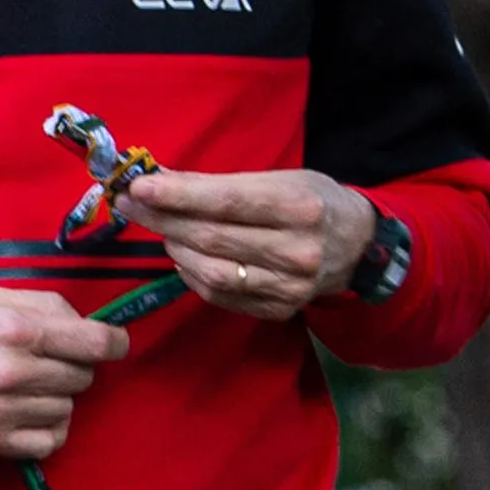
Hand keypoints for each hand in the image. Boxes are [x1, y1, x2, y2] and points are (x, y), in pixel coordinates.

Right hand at [0, 285, 127, 460]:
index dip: (113, 343)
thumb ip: (38, 306)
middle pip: (82, 378)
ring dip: (55, 399)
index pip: (95, 343)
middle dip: (71, 367)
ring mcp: (0, 411)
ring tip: (24, 388)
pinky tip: (24, 415)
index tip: (112, 345)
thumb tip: (83, 325)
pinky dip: (45, 430)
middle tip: (44, 361)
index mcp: (14, 328)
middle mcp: (12, 371)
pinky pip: (46, 443)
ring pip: (67, 411)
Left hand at [117, 170, 374, 318]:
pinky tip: (185, 256)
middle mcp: (298, 250)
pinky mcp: (279, 310)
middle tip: (130, 205)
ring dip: (175, 249)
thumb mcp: (278, 179)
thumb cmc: (311, 201)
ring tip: (163, 231)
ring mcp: (290, 287)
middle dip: (163, 220)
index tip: (139, 188)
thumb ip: (219, 183)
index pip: (227, 202)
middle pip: (212, 238)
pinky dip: (192, 274)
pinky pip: (220, 295)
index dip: (179, 196)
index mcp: (299, 207)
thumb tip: (157, 179)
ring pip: (211, 272)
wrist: (359, 247)